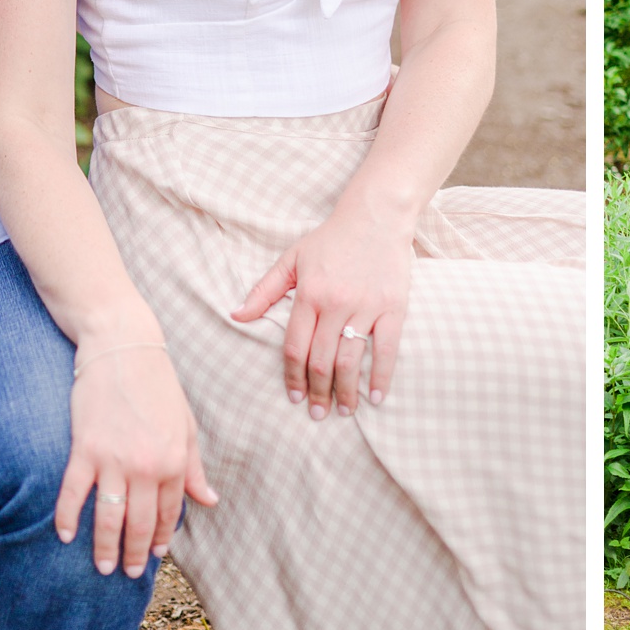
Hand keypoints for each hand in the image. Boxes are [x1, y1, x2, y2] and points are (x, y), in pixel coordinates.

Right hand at [55, 343, 215, 579]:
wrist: (124, 346)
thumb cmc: (158, 384)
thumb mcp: (185, 425)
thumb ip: (193, 467)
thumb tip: (209, 500)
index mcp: (173, 459)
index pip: (168, 512)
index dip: (161, 538)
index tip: (155, 556)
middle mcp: (146, 465)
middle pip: (138, 522)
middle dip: (133, 553)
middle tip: (126, 572)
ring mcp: (113, 459)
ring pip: (108, 517)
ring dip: (104, 547)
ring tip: (101, 566)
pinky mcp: (84, 448)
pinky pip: (73, 494)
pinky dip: (66, 518)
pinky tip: (65, 535)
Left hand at [231, 205, 412, 416]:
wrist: (376, 214)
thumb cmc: (331, 238)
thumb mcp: (292, 258)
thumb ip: (264, 290)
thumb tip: (235, 316)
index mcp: (309, 295)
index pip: (295, 348)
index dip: (293, 377)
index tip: (295, 398)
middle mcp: (335, 304)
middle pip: (321, 361)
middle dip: (318, 392)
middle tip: (317, 415)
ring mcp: (366, 306)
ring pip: (351, 360)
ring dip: (346, 392)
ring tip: (343, 411)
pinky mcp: (393, 306)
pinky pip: (387, 348)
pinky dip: (382, 376)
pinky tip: (377, 397)